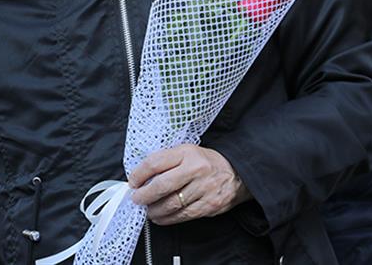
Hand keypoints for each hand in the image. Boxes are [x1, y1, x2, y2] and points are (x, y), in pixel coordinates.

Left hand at [128, 144, 250, 224]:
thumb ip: (168, 161)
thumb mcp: (188, 152)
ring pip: (170, 204)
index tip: (133, 181)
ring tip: (148, 210)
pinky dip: (168, 219)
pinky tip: (161, 217)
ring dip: (154, 210)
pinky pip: (182, 215)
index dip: (139, 174)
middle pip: (161, 185)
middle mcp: (195, 169)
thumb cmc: (208, 163)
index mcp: (187, 152)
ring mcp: (203, 189)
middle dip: (144, 195)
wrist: (237, 174)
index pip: (156, 162)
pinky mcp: (208, 206)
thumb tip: (142, 175)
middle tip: (136, 199)